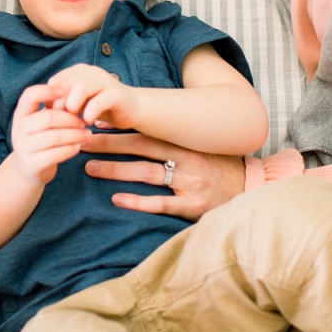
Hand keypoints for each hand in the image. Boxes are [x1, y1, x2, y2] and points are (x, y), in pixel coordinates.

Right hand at [10, 84, 90, 184]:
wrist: (28, 170)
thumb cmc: (41, 139)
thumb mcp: (41, 123)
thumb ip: (54, 110)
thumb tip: (78, 92)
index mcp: (21, 114)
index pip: (29, 95)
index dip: (47, 91)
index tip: (65, 93)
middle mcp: (18, 129)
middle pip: (48, 117)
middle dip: (71, 119)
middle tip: (85, 122)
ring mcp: (23, 148)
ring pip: (54, 137)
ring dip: (75, 135)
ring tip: (87, 135)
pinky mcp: (31, 165)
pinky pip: (54, 154)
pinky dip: (69, 150)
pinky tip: (78, 147)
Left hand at [47, 63, 139, 129]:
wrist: (130, 109)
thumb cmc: (100, 106)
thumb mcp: (78, 103)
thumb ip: (62, 101)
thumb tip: (42, 110)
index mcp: (78, 71)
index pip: (55, 82)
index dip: (50, 100)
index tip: (53, 116)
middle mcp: (90, 72)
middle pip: (65, 84)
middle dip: (60, 105)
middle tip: (62, 120)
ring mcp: (104, 80)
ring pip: (80, 88)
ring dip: (74, 107)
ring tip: (75, 120)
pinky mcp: (116, 93)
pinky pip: (98, 101)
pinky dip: (90, 113)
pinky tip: (89, 122)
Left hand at [81, 133, 244, 221]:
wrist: (250, 191)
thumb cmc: (217, 167)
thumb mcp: (198, 146)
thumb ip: (172, 139)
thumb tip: (138, 127)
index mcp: (185, 143)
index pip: (146, 132)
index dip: (119, 128)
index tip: (94, 124)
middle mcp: (186, 159)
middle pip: (140, 148)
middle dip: (109, 145)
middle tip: (81, 143)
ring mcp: (189, 183)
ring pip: (146, 174)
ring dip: (115, 170)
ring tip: (90, 168)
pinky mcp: (192, 206)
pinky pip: (161, 203)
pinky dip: (137, 201)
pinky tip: (116, 199)